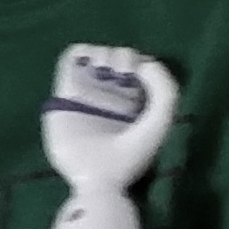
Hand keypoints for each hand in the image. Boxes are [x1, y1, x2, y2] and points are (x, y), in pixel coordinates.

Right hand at [37, 42, 175, 198]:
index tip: (141, 76)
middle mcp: (108, 96)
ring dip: (103, 53)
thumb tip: (143, 63)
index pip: (137, 68)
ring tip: (107, 71)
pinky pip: (70, 60)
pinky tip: (92, 65)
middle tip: (123, 74)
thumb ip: (165, 86)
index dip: (142, 64)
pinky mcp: (63, 96)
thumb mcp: (162, 119)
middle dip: (122, 57)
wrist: (97, 176)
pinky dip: (82, 53)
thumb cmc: (130, 154)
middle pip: (116, 58)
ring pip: (95, 55)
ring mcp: (85, 95)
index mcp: (132, 104)